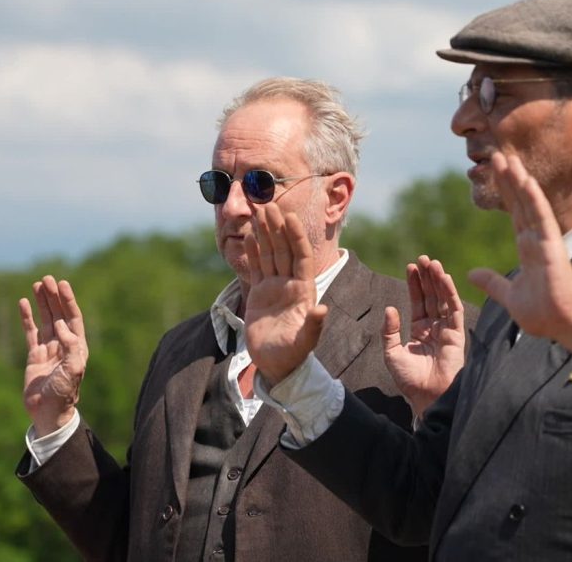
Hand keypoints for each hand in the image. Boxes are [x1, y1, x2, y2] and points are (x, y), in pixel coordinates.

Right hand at [18, 275, 88, 436]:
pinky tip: (23, 303)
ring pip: (45, 320)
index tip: (62, 284)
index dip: (68, 300)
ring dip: (42, 302)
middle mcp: (64, 345)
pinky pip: (30, 332)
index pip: (73, 317)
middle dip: (54, 297)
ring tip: (37, 284)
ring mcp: (49, 349)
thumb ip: (71, 347)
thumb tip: (62, 326)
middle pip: (59, 314)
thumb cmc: (64, 393)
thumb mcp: (73, 370)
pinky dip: (27, 317)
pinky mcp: (34, 355)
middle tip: (47, 278)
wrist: (48, 412)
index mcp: (77, 347)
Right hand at [243, 204, 327, 385]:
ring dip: (265, 233)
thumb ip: (314, 325)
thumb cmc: (293, 356)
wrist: (277, 366)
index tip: (289, 216)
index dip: (296, 236)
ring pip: (270, 254)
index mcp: (304, 290)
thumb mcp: (305, 342)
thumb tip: (322, 309)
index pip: (301, 256)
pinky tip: (249, 236)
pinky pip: (256, 268)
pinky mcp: (260, 294)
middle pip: (284, 249)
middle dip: (277, 227)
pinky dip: (253, 252)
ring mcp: (274, 287)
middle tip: (268, 203)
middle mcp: (290, 284)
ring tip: (259, 211)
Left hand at [383, 255, 465, 416]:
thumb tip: (390, 308)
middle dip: (427, 277)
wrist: (426, 397)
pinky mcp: (457, 335)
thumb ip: (390, 331)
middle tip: (423, 258)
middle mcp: (434, 328)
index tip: (411, 266)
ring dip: (438, 280)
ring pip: (443, 299)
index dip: (415, 284)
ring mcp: (446, 330)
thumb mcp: (392, 353)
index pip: (418, 301)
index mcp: (419, 330)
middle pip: (432, 296)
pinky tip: (444, 279)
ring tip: (432, 262)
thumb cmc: (409, 380)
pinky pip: (454, 310)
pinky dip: (450, 293)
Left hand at [468, 152, 571, 353]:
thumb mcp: (509, 296)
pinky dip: (534, 199)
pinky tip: (526, 180)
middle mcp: (536, 240)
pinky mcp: (552, 247)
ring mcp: (545, 241)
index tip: (494, 172)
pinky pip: (542, 218)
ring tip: (508, 159)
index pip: (514, 213)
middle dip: (509, 179)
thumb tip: (471, 274)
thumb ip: (492, 283)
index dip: (505, 192)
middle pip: (520, 202)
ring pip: (530, 204)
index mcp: (527, 249)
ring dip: (519, 181)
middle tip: (497, 155)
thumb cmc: (543, 314)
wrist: (562, 326)